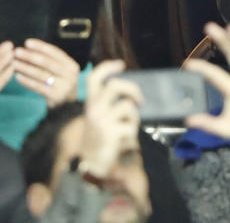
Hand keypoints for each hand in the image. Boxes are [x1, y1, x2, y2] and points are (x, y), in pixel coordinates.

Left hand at [13, 39, 80, 107]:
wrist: (66, 105)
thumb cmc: (59, 83)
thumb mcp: (60, 71)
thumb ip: (49, 61)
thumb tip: (28, 47)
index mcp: (71, 65)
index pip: (55, 52)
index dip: (41, 46)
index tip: (27, 42)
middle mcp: (70, 74)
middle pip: (48, 62)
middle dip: (31, 56)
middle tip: (17, 52)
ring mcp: (64, 86)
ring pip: (41, 74)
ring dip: (26, 68)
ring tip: (14, 63)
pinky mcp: (56, 96)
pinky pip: (38, 87)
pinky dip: (27, 81)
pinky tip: (17, 76)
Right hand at [80, 60, 142, 177]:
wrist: (92, 164)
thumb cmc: (99, 139)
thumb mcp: (100, 118)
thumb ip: (110, 105)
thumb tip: (131, 93)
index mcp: (90, 103)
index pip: (94, 79)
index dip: (107, 68)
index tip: (121, 64)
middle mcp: (93, 109)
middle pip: (115, 85)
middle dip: (132, 89)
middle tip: (139, 100)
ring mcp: (101, 120)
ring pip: (128, 106)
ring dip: (134, 117)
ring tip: (129, 127)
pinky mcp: (111, 132)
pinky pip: (131, 125)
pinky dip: (132, 132)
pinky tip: (125, 140)